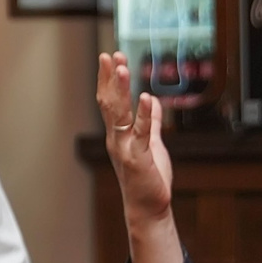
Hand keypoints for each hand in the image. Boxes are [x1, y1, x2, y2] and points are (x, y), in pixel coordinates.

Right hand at [95, 54, 174, 224]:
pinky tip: (145, 98)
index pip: (110, 102)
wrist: (148, 208)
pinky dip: (142, 115)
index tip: (111, 58)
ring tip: (122, 68)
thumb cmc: (149, 179)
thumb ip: (150, 122)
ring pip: (119, 115)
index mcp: (118, 135)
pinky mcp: (138, 158)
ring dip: (120, 90)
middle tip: (109, 55)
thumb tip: (151, 101)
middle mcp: (116, 139)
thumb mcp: (152, 144)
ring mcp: (125, 148)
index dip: (110, 79)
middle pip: (110, 103)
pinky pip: (140, 133)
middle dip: (109, 78)